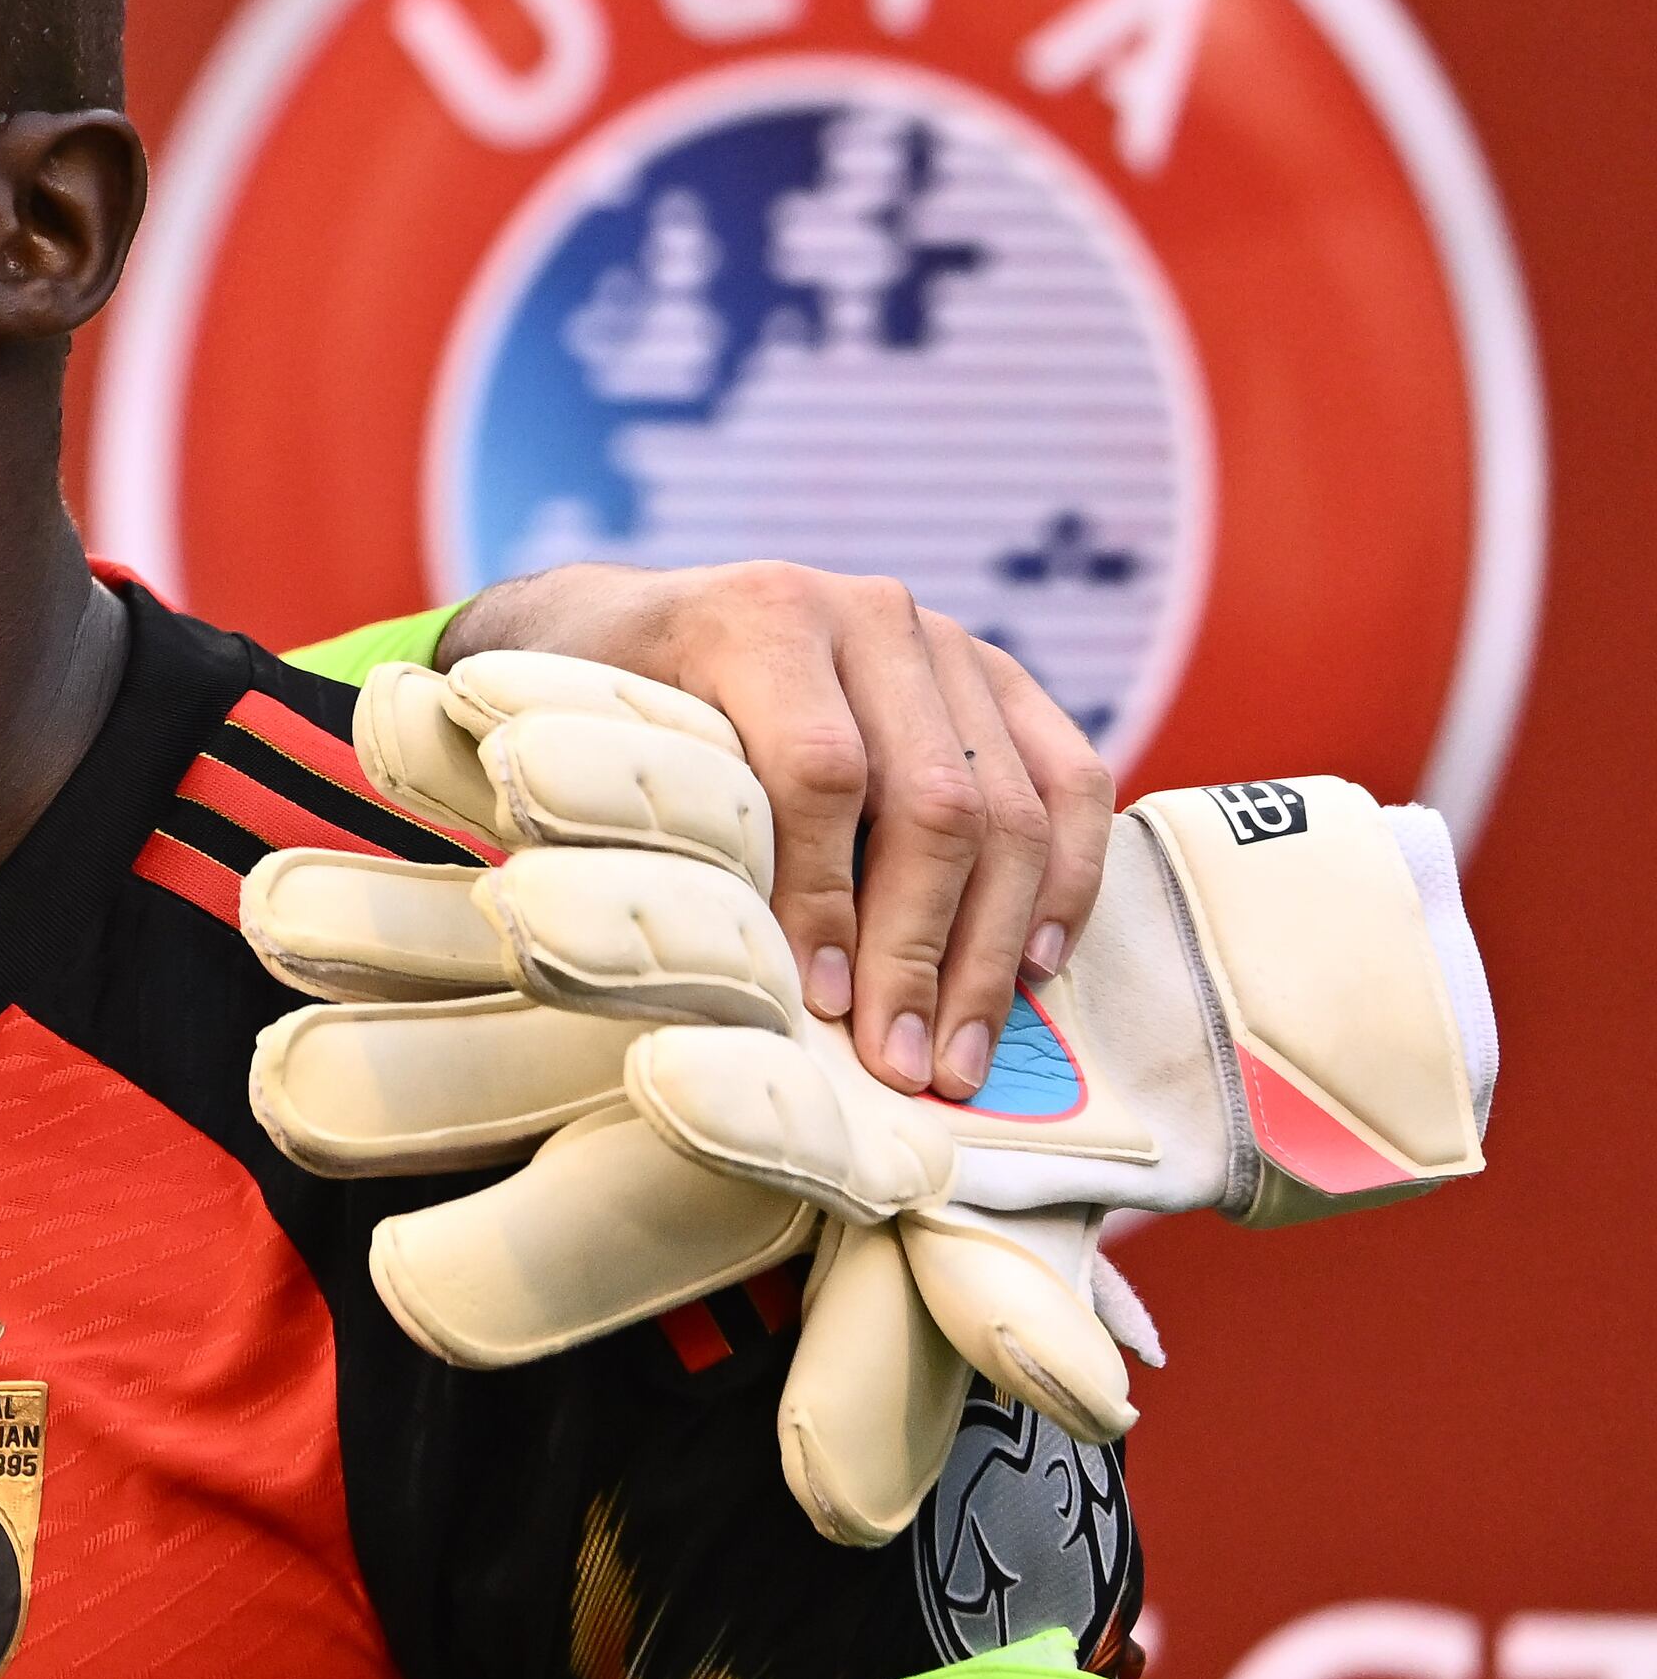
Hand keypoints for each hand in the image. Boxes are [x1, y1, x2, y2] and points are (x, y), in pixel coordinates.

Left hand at [432, 562, 1107, 1103]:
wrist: (643, 620)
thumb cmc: (608, 703)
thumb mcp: (605, 739)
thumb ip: (667, 819)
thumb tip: (725, 972)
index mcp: (760, 617)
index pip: (820, 771)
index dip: (825, 896)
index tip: (825, 1004)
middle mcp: (867, 612)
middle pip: (933, 799)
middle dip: (922, 950)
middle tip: (906, 1065)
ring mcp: (947, 640)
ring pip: (1011, 806)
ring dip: (994, 946)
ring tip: (961, 1054)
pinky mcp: (1004, 677)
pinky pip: (1072, 780)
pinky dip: (1068, 881)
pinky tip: (1033, 969)